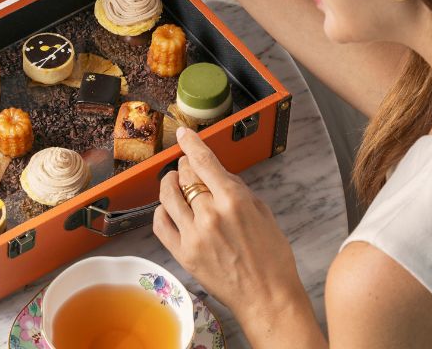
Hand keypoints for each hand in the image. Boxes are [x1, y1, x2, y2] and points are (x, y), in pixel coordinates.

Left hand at [154, 127, 304, 318]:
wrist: (267, 297)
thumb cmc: (272, 257)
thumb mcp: (263, 213)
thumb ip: (238, 190)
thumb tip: (219, 174)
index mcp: (233, 200)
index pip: (204, 161)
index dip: (191, 143)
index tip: (183, 133)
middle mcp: (210, 214)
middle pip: (185, 175)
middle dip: (185, 165)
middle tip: (188, 165)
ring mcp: (193, 235)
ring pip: (168, 195)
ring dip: (170, 182)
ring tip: (175, 181)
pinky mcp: (183, 254)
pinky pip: (160, 224)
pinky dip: (161, 210)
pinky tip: (168, 208)